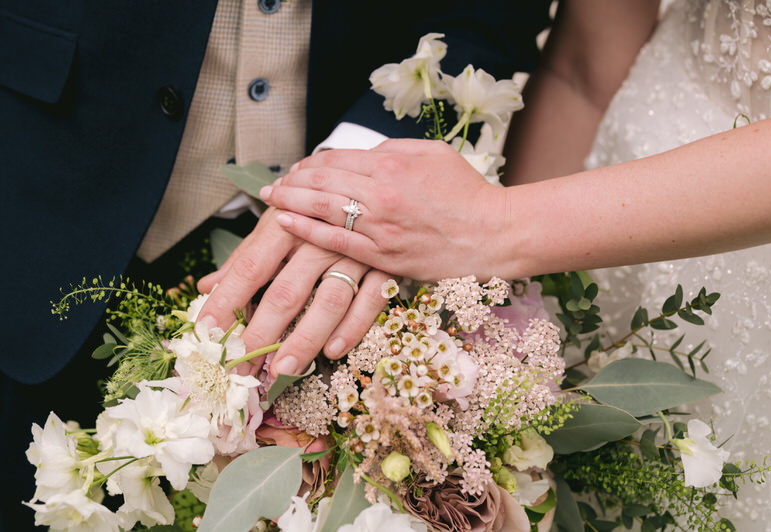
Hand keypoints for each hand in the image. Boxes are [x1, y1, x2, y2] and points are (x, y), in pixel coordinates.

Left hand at [197, 208, 390, 377]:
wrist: (371, 187)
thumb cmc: (313, 209)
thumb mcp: (277, 223)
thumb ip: (245, 257)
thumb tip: (205, 287)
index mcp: (287, 224)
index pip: (250, 267)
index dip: (227, 300)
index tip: (207, 332)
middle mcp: (319, 238)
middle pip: (286, 291)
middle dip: (261, 334)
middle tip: (240, 368)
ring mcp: (355, 253)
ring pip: (329, 301)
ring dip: (305, 339)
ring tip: (282, 370)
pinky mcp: (385, 266)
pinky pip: (370, 301)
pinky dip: (352, 328)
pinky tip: (333, 351)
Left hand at [262, 139, 509, 281]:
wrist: (493, 234)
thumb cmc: (467, 193)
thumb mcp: (433, 155)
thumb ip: (393, 150)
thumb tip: (360, 154)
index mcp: (392, 164)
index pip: (335, 158)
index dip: (310, 162)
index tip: (298, 168)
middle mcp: (381, 193)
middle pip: (322, 181)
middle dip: (292, 181)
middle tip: (273, 185)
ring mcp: (380, 227)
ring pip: (322, 209)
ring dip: (290, 202)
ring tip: (271, 200)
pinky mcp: (384, 256)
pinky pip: (336, 242)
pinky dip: (307, 231)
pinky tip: (286, 223)